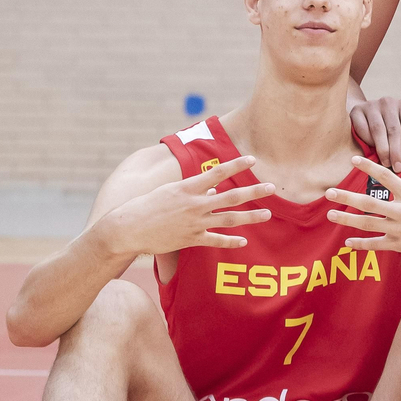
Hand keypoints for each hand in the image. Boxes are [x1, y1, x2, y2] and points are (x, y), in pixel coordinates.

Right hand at [101, 156, 273, 255]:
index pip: (218, 172)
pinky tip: (244, 241)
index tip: (253, 159)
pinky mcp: (191, 239)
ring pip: (230, 219)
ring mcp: (194, 222)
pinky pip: (216, 241)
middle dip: (254, 192)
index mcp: (187, 187)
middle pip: (232, 196)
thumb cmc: (145, 206)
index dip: (237, 165)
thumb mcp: (168, 192)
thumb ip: (193, 190)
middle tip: (273, 188)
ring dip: (251, 217)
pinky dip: (231, 241)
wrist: (127, 228)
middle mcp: (194, 204)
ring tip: (267, 213)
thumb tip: (213, 190)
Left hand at [324, 156, 400, 267]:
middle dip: (346, 197)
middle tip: (329, 192)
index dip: (368, 167)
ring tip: (330, 215)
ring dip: (346, 219)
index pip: (386, 177)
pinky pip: (376, 245)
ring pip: (367, 223)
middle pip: (368, 202)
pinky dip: (360, 244)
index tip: (353, 159)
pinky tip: (347, 241)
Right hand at [348, 96, 400, 172]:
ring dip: (383, 149)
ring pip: (378, 130)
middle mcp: (389, 102)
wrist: (368, 114)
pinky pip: (362, 128)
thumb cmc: (396, 126)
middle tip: (399, 169)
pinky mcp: (356, 111)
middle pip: (395, 129)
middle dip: (397, 151)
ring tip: (386, 164)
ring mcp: (371, 105)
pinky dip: (367, 141)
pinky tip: (370, 154)